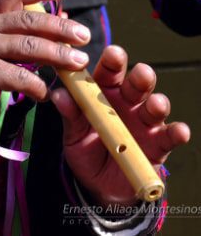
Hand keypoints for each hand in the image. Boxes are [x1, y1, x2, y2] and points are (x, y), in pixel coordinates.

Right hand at [0, 0, 90, 124]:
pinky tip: (45, 93)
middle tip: (83, 35)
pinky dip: (37, 86)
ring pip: (29, 47)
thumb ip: (6, 33)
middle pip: (28, 21)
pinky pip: (19, 78)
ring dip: (58, 55)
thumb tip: (45, 29)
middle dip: (60, 27)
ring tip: (78, 63)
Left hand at [52, 45, 190, 205]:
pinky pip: (169, 137)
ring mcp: (144, 121)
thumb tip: (59, 95)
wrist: (100, 184)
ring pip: (155, 107)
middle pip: (136, 84)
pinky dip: (176, 133)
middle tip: (141, 73)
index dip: (112, 61)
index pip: (109, 71)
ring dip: (158, 104)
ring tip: (156, 104)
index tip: (113, 53)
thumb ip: (70, 115)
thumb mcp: (74, 133)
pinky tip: (179, 131)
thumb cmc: (85, 149)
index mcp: (103, 92)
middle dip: (140, 77)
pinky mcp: (158, 144)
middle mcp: (127, 102)